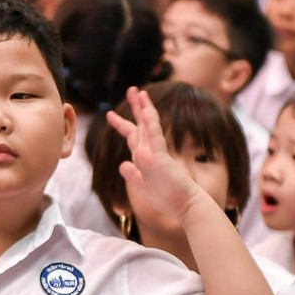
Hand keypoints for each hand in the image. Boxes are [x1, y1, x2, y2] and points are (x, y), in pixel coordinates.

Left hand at [106, 87, 202, 221]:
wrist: (185, 206)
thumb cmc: (168, 198)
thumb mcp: (142, 186)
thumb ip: (132, 174)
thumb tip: (122, 164)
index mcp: (144, 158)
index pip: (132, 136)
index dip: (121, 124)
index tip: (110, 114)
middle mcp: (149, 152)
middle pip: (139, 125)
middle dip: (135, 107)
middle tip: (132, 89)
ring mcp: (155, 153)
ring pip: (147, 125)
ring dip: (144, 107)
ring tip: (138, 91)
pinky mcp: (160, 156)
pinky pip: (154, 134)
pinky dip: (150, 120)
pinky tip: (146, 108)